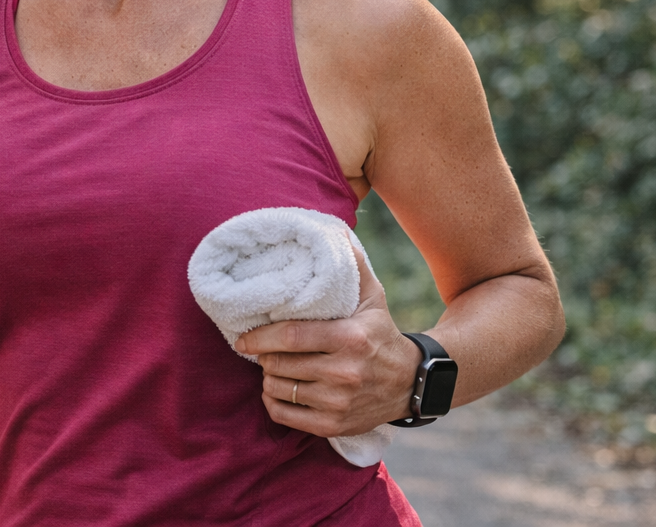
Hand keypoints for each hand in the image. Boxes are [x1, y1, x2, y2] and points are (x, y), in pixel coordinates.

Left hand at [235, 241, 421, 436]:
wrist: (412, 383)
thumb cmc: (381, 333)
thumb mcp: (372, 297)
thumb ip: (352, 264)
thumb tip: (334, 230)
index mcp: (350, 338)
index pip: (291, 337)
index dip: (260, 337)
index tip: (242, 337)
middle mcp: (345, 373)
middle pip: (280, 363)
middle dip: (264, 355)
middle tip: (263, 348)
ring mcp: (339, 402)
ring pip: (278, 389)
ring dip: (268, 377)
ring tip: (274, 366)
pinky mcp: (334, 425)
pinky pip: (285, 416)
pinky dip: (273, 402)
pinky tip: (279, 389)